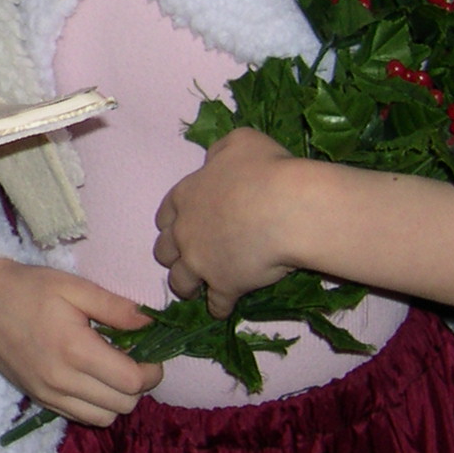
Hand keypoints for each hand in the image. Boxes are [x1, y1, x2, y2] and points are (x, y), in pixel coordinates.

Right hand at [0, 257, 161, 427]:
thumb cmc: (29, 287)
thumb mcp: (74, 286)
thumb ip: (116, 307)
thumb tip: (150, 323)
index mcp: (75, 349)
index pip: (132, 381)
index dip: (152, 370)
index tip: (150, 353)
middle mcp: (62, 380)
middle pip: (124, 405)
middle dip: (138, 385)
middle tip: (131, 359)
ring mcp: (48, 394)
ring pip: (104, 418)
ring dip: (117, 399)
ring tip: (110, 371)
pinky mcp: (38, 399)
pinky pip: (80, 417)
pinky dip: (94, 405)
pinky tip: (89, 378)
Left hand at [154, 127, 307, 317]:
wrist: (287, 208)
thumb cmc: (266, 169)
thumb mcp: (241, 142)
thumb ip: (221, 151)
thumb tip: (214, 158)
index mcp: (186, 195)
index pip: (166, 214)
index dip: (172, 222)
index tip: (177, 227)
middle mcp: (186, 231)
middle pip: (166, 250)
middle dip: (173, 255)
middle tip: (184, 259)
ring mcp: (201, 261)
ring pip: (181, 281)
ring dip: (186, 285)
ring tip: (193, 290)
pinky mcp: (224, 285)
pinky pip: (216, 303)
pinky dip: (218, 307)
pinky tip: (221, 310)